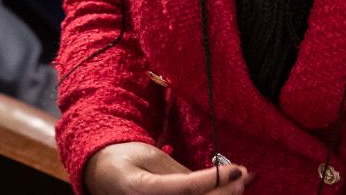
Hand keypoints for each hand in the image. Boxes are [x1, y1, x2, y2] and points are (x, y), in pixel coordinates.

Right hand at [84, 142, 252, 194]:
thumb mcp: (148, 156)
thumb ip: (178, 172)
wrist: (100, 173)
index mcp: (141, 189)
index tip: (238, 170)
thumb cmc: (124, 160)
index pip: (185, 188)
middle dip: (225, 194)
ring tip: (240, 183)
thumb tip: (215, 180)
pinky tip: (223, 192)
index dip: (214, 180)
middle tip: (245, 176)